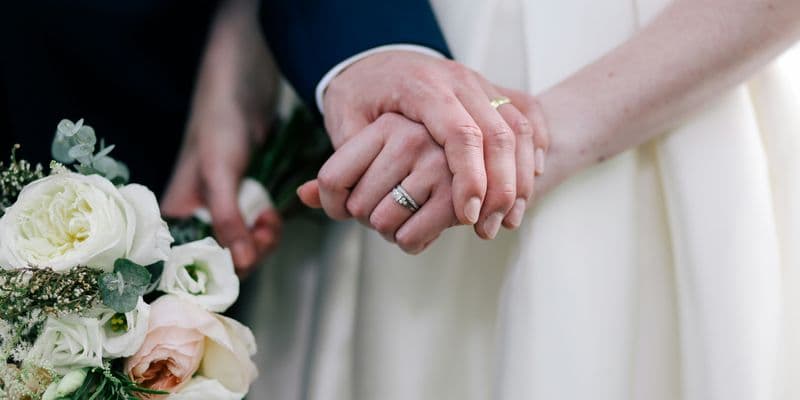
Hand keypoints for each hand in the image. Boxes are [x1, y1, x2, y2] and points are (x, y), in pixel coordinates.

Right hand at [161, 0, 280, 276]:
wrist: (245, 81)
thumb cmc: (220, 120)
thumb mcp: (219, 171)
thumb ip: (226, 218)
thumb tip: (240, 265)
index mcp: (175, 214)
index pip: (192, 262)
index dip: (221, 268)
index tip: (246, 257)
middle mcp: (195, 215)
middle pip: (221, 259)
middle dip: (248, 253)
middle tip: (264, 231)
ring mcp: (221, 208)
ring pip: (243, 246)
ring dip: (262, 240)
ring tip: (270, 219)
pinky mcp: (244, 199)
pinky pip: (256, 228)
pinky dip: (267, 227)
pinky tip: (272, 213)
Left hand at [298, 113, 457, 253]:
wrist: (457, 99)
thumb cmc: (403, 117)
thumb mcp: (355, 124)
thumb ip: (337, 166)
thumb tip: (304, 196)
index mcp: (387, 122)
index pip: (333, 180)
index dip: (331, 205)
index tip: (340, 211)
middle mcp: (416, 137)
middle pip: (358, 207)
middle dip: (366, 216)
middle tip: (384, 203)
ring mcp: (444, 163)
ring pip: (385, 223)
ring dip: (391, 231)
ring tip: (407, 211)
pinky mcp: (468, 191)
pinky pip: (414, 236)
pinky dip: (411, 242)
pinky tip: (422, 226)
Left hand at [324, 51, 547, 238]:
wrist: (380, 58)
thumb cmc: (362, 94)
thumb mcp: (343, 121)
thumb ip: (337, 160)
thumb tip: (310, 197)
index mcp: (421, 86)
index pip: (457, 132)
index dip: (469, 176)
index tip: (469, 214)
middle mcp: (457, 81)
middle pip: (496, 132)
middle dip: (501, 185)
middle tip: (489, 228)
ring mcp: (480, 84)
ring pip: (517, 128)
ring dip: (518, 177)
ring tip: (508, 220)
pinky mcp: (493, 92)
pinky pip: (526, 120)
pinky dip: (531, 154)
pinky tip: (528, 185)